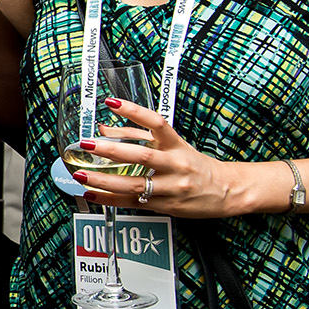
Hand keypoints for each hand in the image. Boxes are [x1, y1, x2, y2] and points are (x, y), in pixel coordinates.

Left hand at [71, 96, 266, 218]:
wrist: (227, 191)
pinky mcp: (166, 205)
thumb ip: (137, 136)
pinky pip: (134, 202)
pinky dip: (110, 199)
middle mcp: (176, 164)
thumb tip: (103, 129)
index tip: (112, 103)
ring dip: (104, 181)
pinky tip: (91, 194)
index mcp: (176, 145)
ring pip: (134, 184)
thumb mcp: (172, 145)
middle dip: (111, 150)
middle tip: (87, 144)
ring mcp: (171, 187)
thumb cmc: (195, 165)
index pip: (156, 123)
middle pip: (141, 155)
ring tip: (81, 175)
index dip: (134, 111)